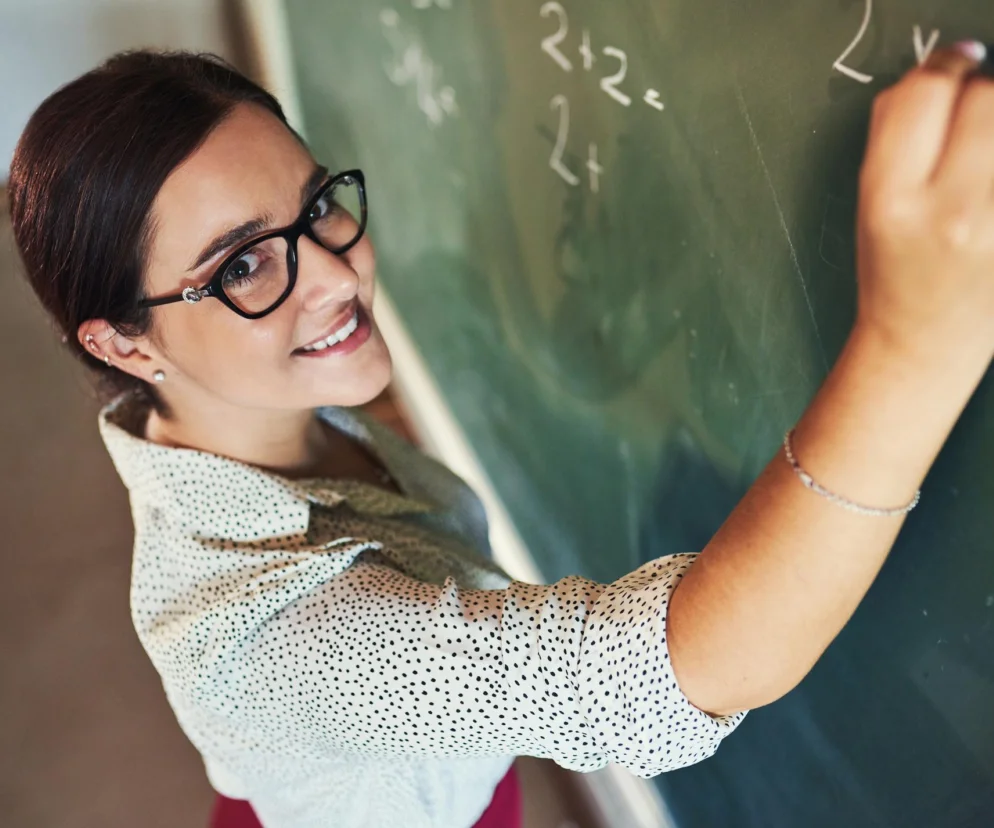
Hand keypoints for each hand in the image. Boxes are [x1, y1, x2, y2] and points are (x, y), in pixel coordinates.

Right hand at [856, 43, 993, 368]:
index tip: (954, 66)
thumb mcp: (870, 205)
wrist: (924, 343)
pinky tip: (988, 185)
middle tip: (971, 127)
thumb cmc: (893, 277)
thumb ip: (894, 135)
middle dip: (979, 99)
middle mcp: (954, 213)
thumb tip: (935, 74)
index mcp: (892, 202)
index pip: (926, 94)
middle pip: (987, 98)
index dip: (941, 69)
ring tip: (984, 160)